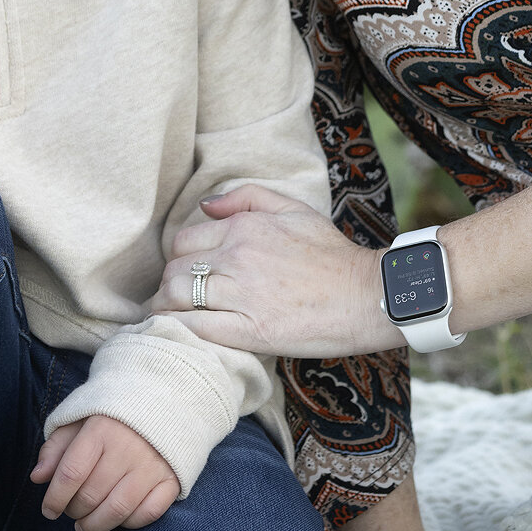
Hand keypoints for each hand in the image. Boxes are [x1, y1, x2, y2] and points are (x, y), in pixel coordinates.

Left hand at [31, 414, 179, 530]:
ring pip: (118, 510)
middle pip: (91, 495)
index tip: (48, 510)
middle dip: (73, 511)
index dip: (55, 498)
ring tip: (84, 526)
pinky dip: (130, 523)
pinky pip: (149, 512)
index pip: (71, 473)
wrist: (163, 397)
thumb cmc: (112, 414)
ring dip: (95, 525)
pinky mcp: (171, 478)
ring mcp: (152, 465)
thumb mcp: (78, 419)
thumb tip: (37, 478)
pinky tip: (117, 519)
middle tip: (69, 511)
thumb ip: (56, 447)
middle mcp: (128, 448)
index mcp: (101, 429)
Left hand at [149, 185, 399, 357]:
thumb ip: (246, 197)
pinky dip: (178, 329)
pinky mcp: (249, 330)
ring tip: (170, 316)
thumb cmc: (332, 254)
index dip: (179, 257)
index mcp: (245, 228)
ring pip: (178, 297)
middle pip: (176, 269)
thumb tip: (206, 205)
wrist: (365, 296)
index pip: (185, 240)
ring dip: (166, 307)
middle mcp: (238, 257)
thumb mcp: (294, 209)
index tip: (184, 271)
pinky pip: (195, 328)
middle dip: (169, 283)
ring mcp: (242, 294)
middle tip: (174, 296)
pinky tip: (177, 333)